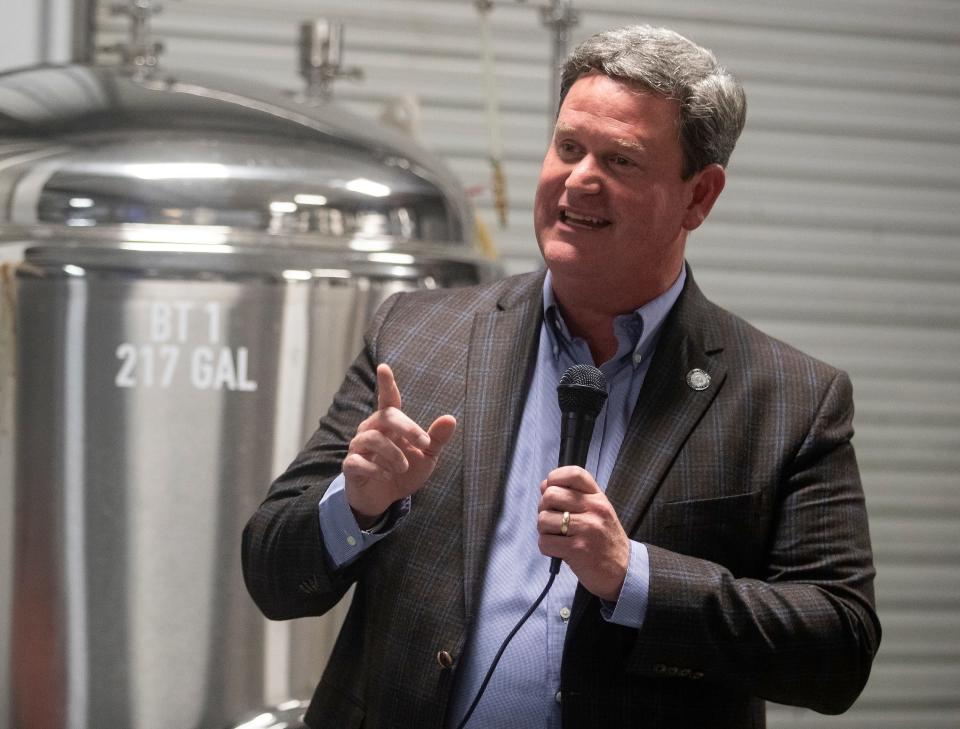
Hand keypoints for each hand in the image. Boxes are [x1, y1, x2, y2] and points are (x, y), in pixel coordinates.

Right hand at [343, 363, 455, 527]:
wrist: (384, 498)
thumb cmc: (404, 470)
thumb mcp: (426, 456)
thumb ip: (436, 438)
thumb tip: (450, 419)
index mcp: (390, 423)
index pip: (388, 399)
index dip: (387, 384)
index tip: (384, 367)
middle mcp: (371, 429)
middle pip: (386, 416)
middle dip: (408, 427)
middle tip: (424, 444)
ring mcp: (359, 447)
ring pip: (372, 438)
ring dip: (394, 454)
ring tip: (404, 468)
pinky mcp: (351, 466)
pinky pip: (357, 461)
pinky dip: (374, 469)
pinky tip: (386, 476)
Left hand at [537, 466, 629, 600]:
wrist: (623, 571)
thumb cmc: (605, 540)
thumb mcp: (598, 511)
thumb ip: (574, 496)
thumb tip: (544, 486)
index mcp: (598, 497)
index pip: (573, 473)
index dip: (555, 478)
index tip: (552, 490)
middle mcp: (594, 509)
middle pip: (550, 495)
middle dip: (544, 508)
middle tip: (554, 520)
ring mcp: (586, 529)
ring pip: (543, 519)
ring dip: (544, 530)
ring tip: (557, 536)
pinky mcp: (577, 549)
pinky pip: (545, 542)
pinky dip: (546, 547)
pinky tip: (558, 549)